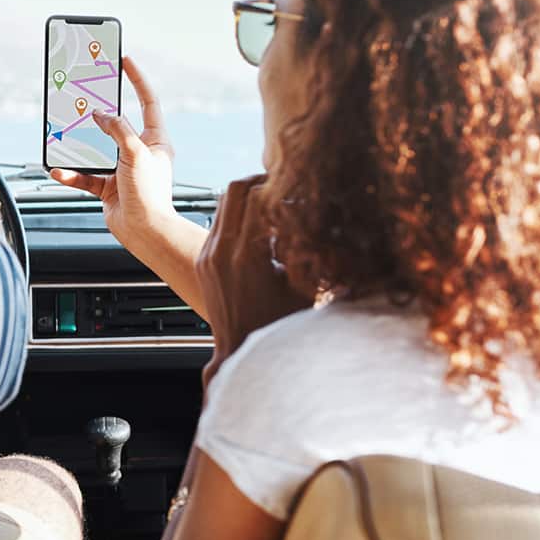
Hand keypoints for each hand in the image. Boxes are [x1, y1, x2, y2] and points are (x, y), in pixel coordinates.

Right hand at [49, 56, 185, 253]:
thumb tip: (101, 114)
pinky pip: (85, 175)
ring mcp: (122, 169)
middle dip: (97, 114)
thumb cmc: (150, 194)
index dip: (137, 79)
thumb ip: (117, 129)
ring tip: (62, 136)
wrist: (145, 233)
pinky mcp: (107, 187)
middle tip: (82, 96)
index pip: (148, 101)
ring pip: (95, 150)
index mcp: (155, 140)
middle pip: (115, 124)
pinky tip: (59, 170)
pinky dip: (71, 173)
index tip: (124, 60)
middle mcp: (139, 152)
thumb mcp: (136, 152)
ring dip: (77, 147)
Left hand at [196, 174, 312, 387]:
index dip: (282, 187)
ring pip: (223, 203)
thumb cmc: (279, 330)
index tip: (299, 191)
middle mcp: (221, 251)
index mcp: (247, 255)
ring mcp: (208, 256)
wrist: (241, 356)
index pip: (259, 195)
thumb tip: (336, 223)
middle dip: (262, 183)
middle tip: (284, 189)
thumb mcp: (306, 289)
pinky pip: (218, 224)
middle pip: (235, 189)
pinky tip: (261, 233)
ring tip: (274, 209)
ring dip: (248, 199)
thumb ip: (318, 255)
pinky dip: (238, 218)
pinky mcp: (204, 262)